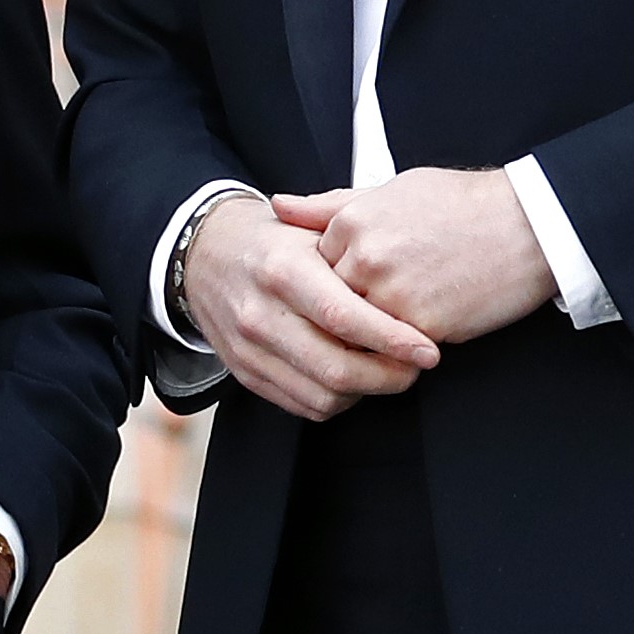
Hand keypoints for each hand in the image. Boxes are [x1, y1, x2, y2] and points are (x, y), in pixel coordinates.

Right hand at [181, 191, 439, 421]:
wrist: (205, 254)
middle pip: (336, 368)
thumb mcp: (309, 227)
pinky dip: (338, 400)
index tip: (428, 350)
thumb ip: (356, 250)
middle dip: (389, 375)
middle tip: (417, 365)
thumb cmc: (271, 239)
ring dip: (367, 391)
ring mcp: (249, 349)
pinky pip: (303, 405)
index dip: (392, 339)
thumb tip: (409, 282)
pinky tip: (355, 379)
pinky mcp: (245, 373)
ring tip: (390, 371)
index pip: (344, 317)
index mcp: (282, 269)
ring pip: (323, 394)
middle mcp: (261, 313)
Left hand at [275, 166, 555, 343]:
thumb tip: (278, 205)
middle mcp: (364, 258)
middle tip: (374, 306)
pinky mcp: (421, 328)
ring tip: (396, 322)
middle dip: (346, 309)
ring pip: (357, 332)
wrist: (527, 226)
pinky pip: (392, 351)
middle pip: (330, 302)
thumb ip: (330, 205)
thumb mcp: (392, 188)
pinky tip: (418, 334)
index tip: (358, 277)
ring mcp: (391, 295)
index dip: (335, 278)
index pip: (315, 267)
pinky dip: (399, 350)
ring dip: (369, 334)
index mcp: (352, 221)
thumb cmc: (462, 204)